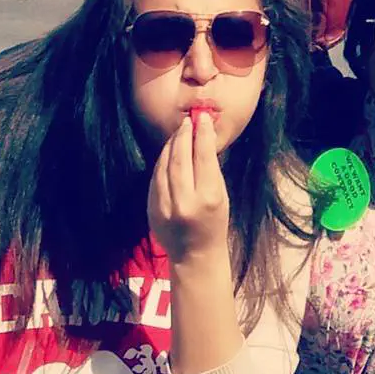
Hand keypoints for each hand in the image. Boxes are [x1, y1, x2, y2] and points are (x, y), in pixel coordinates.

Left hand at [148, 108, 229, 267]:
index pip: (203, 158)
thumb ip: (211, 170)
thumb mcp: (221, 197)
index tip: (202, 118)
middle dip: (184, 136)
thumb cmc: (215, 223)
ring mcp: (165, 207)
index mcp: (208, 198)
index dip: (202, 134)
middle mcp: (185, 202)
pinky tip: (169, 152)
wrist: (194, 255)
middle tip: (188, 121)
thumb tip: (202, 137)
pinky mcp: (152, 209)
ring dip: (171, 145)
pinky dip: (162, 162)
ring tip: (179, 133)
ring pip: (164, 166)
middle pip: (180, 159)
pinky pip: (156, 178)